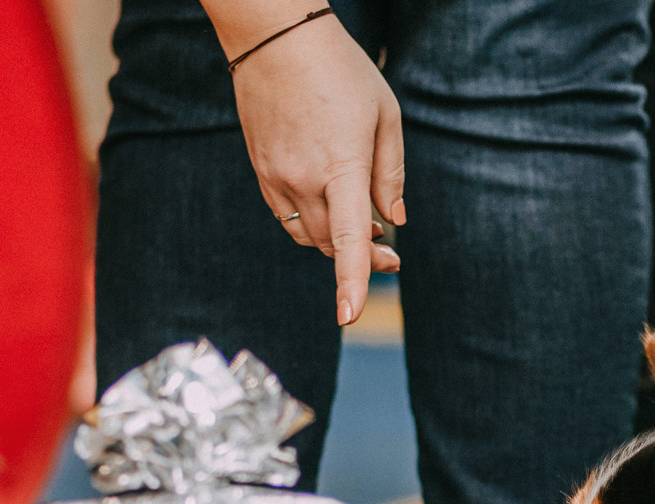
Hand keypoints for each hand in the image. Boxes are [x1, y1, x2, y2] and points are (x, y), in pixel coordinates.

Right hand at [212, 6, 402, 323]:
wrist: (275, 36)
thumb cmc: (341, 70)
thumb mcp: (385, 116)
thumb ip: (391, 172)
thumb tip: (393, 218)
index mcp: (340, 166)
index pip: (347, 238)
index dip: (351, 281)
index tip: (349, 316)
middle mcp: (303, 178)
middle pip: (333, 244)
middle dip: (363, 256)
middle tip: (391, 254)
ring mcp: (277, 175)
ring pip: (310, 234)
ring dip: (337, 242)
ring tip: (366, 228)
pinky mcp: (261, 169)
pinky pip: (288, 216)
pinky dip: (313, 224)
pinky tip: (331, 208)